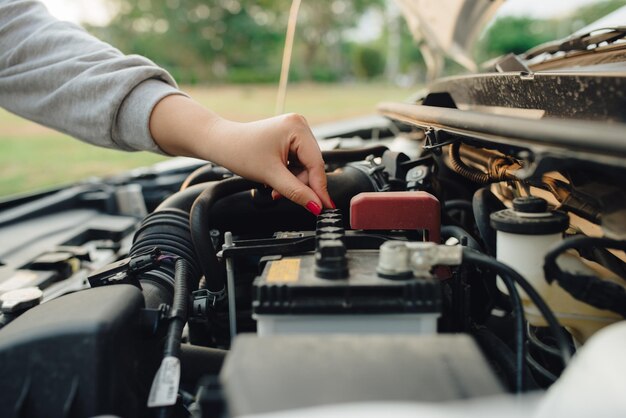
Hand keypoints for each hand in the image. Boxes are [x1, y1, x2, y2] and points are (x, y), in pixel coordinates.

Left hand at [149, 95, 332, 214]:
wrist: (220, 143)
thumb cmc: (239, 151)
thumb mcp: (270, 176)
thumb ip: (296, 192)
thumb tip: (315, 205)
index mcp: (297, 127)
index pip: (316, 164)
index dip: (319, 189)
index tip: (325, 207)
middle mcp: (299, 125)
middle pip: (312, 166)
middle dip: (299, 184)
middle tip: (281, 194)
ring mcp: (294, 131)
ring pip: (305, 166)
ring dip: (292, 181)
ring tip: (273, 186)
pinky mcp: (289, 138)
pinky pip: (297, 162)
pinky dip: (288, 174)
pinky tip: (275, 177)